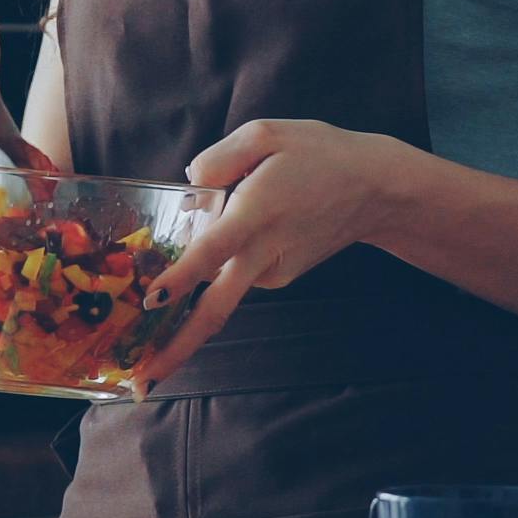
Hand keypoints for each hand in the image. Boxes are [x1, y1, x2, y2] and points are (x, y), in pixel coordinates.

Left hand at [132, 120, 424, 386]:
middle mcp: (264, 252)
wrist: (376, 189)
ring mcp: (274, 271)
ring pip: (219, 291)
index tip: (151, 302)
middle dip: (177, 349)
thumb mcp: (267, 133)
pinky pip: (237, 274)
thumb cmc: (318, 153)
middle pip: (215, 310)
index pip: (212, 252)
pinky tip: (222, 247)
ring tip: (157, 315)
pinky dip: (217, 273)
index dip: (181, 279)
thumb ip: (219, 157)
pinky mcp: (281, 277)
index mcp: (257, 213)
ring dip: (187, 307)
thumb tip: (189, 185)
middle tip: (141, 384)